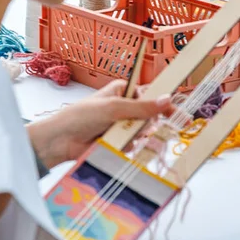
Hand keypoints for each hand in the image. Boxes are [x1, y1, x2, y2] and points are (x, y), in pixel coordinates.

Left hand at [26, 80, 172, 167]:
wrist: (60, 141)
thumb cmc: (81, 116)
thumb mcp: (113, 107)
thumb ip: (141, 107)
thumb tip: (167, 99)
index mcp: (123, 91)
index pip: (150, 95)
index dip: (164, 103)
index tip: (179, 113)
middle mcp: (124, 107)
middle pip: (150, 115)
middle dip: (149, 123)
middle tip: (144, 128)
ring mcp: (121, 126)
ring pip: (143, 132)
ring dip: (137, 136)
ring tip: (123, 137)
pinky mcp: (117, 143)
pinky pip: (133, 146)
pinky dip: (129, 147)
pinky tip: (118, 146)